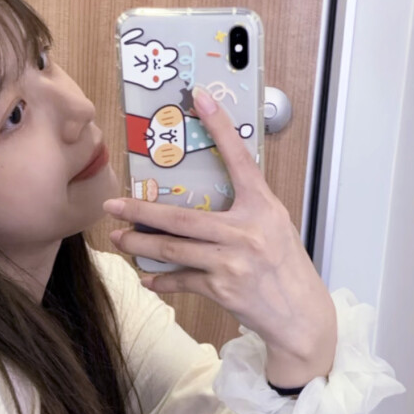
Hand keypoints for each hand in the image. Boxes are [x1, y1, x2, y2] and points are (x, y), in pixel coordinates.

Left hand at [103, 86, 336, 385]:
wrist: (301, 315)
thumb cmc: (287, 267)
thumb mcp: (274, 227)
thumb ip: (244, 211)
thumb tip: (203, 203)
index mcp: (262, 208)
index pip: (240, 161)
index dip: (220, 128)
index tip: (200, 99)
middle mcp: (246, 231)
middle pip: (181, 218)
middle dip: (141, 211)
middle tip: (112, 205)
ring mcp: (232, 262)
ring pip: (173, 250)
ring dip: (140, 244)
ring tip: (119, 238)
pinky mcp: (222, 288)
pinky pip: (182, 281)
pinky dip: (161, 281)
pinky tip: (145, 278)